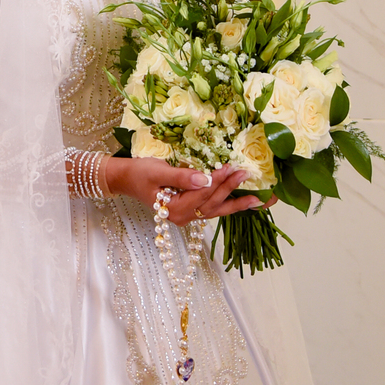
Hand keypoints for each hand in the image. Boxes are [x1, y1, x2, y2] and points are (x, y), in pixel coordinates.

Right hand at [106, 157, 273, 225]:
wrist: (125, 179)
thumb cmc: (139, 173)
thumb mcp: (158, 171)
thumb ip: (182, 176)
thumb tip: (205, 178)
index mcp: (174, 209)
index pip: (202, 194)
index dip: (218, 181)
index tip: (232, 166)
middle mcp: (183, 217)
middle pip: (213, 204)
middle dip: (232, 191)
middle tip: (248, 175)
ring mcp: (187, 216)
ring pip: (216, 211)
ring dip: (237, 204)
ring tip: (259, 200)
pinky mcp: (189, 210)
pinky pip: (212, 209)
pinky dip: (228, 204)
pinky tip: (242, 200)